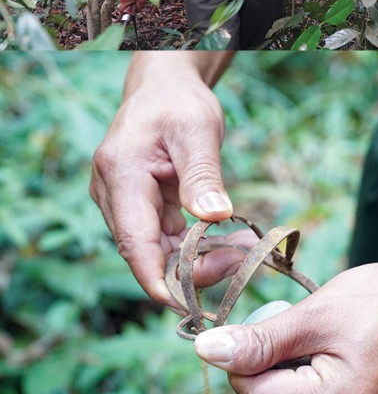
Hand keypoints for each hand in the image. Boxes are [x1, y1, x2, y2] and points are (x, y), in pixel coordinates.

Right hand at [90, 60, 238, 308]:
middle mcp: (113, 195)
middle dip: (192, 268)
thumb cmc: (179, 104)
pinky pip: (166, 239)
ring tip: (246, 249)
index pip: (134, 243)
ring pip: (159, 250)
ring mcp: (124, 203)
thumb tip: (216, 217)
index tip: (185, 305)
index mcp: (120, 175)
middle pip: (147, 254)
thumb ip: (203, 176)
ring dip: (199, 258)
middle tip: (244, 259)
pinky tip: (232, 241)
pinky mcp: (140, 207)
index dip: (157, 280)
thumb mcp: (198, 132)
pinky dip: (197, 245)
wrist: (165, 88)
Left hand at [194, 259, 377, 393]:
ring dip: (299, 376)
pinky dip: (321, 386)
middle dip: (278, 366)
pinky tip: (344, 359)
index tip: (272, 323)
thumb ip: (260, 340)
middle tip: (310, 329)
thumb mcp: (317, 313)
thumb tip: (208, 351)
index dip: (249, 356)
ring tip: (334, 342)